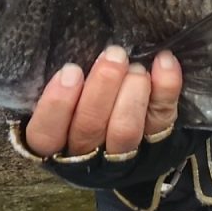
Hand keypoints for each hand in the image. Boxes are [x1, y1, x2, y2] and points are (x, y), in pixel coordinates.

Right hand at [24, 46, 182, 157]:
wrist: (132, 128)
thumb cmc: (81, 99)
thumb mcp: (64, 94)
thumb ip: (63, 83)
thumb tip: (68, 58)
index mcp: (55, 143)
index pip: (46, 135)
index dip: (56, 105)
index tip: (70, 71)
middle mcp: (87, 155)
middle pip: (90, 128)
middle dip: (102, 88)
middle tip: (114, 55)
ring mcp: (123, 152)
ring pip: (125, 131)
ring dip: (132, 94)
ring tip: (135, 66)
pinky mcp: (158, 143)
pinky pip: (162, 119)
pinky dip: (166, 88)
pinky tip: (164, 61)